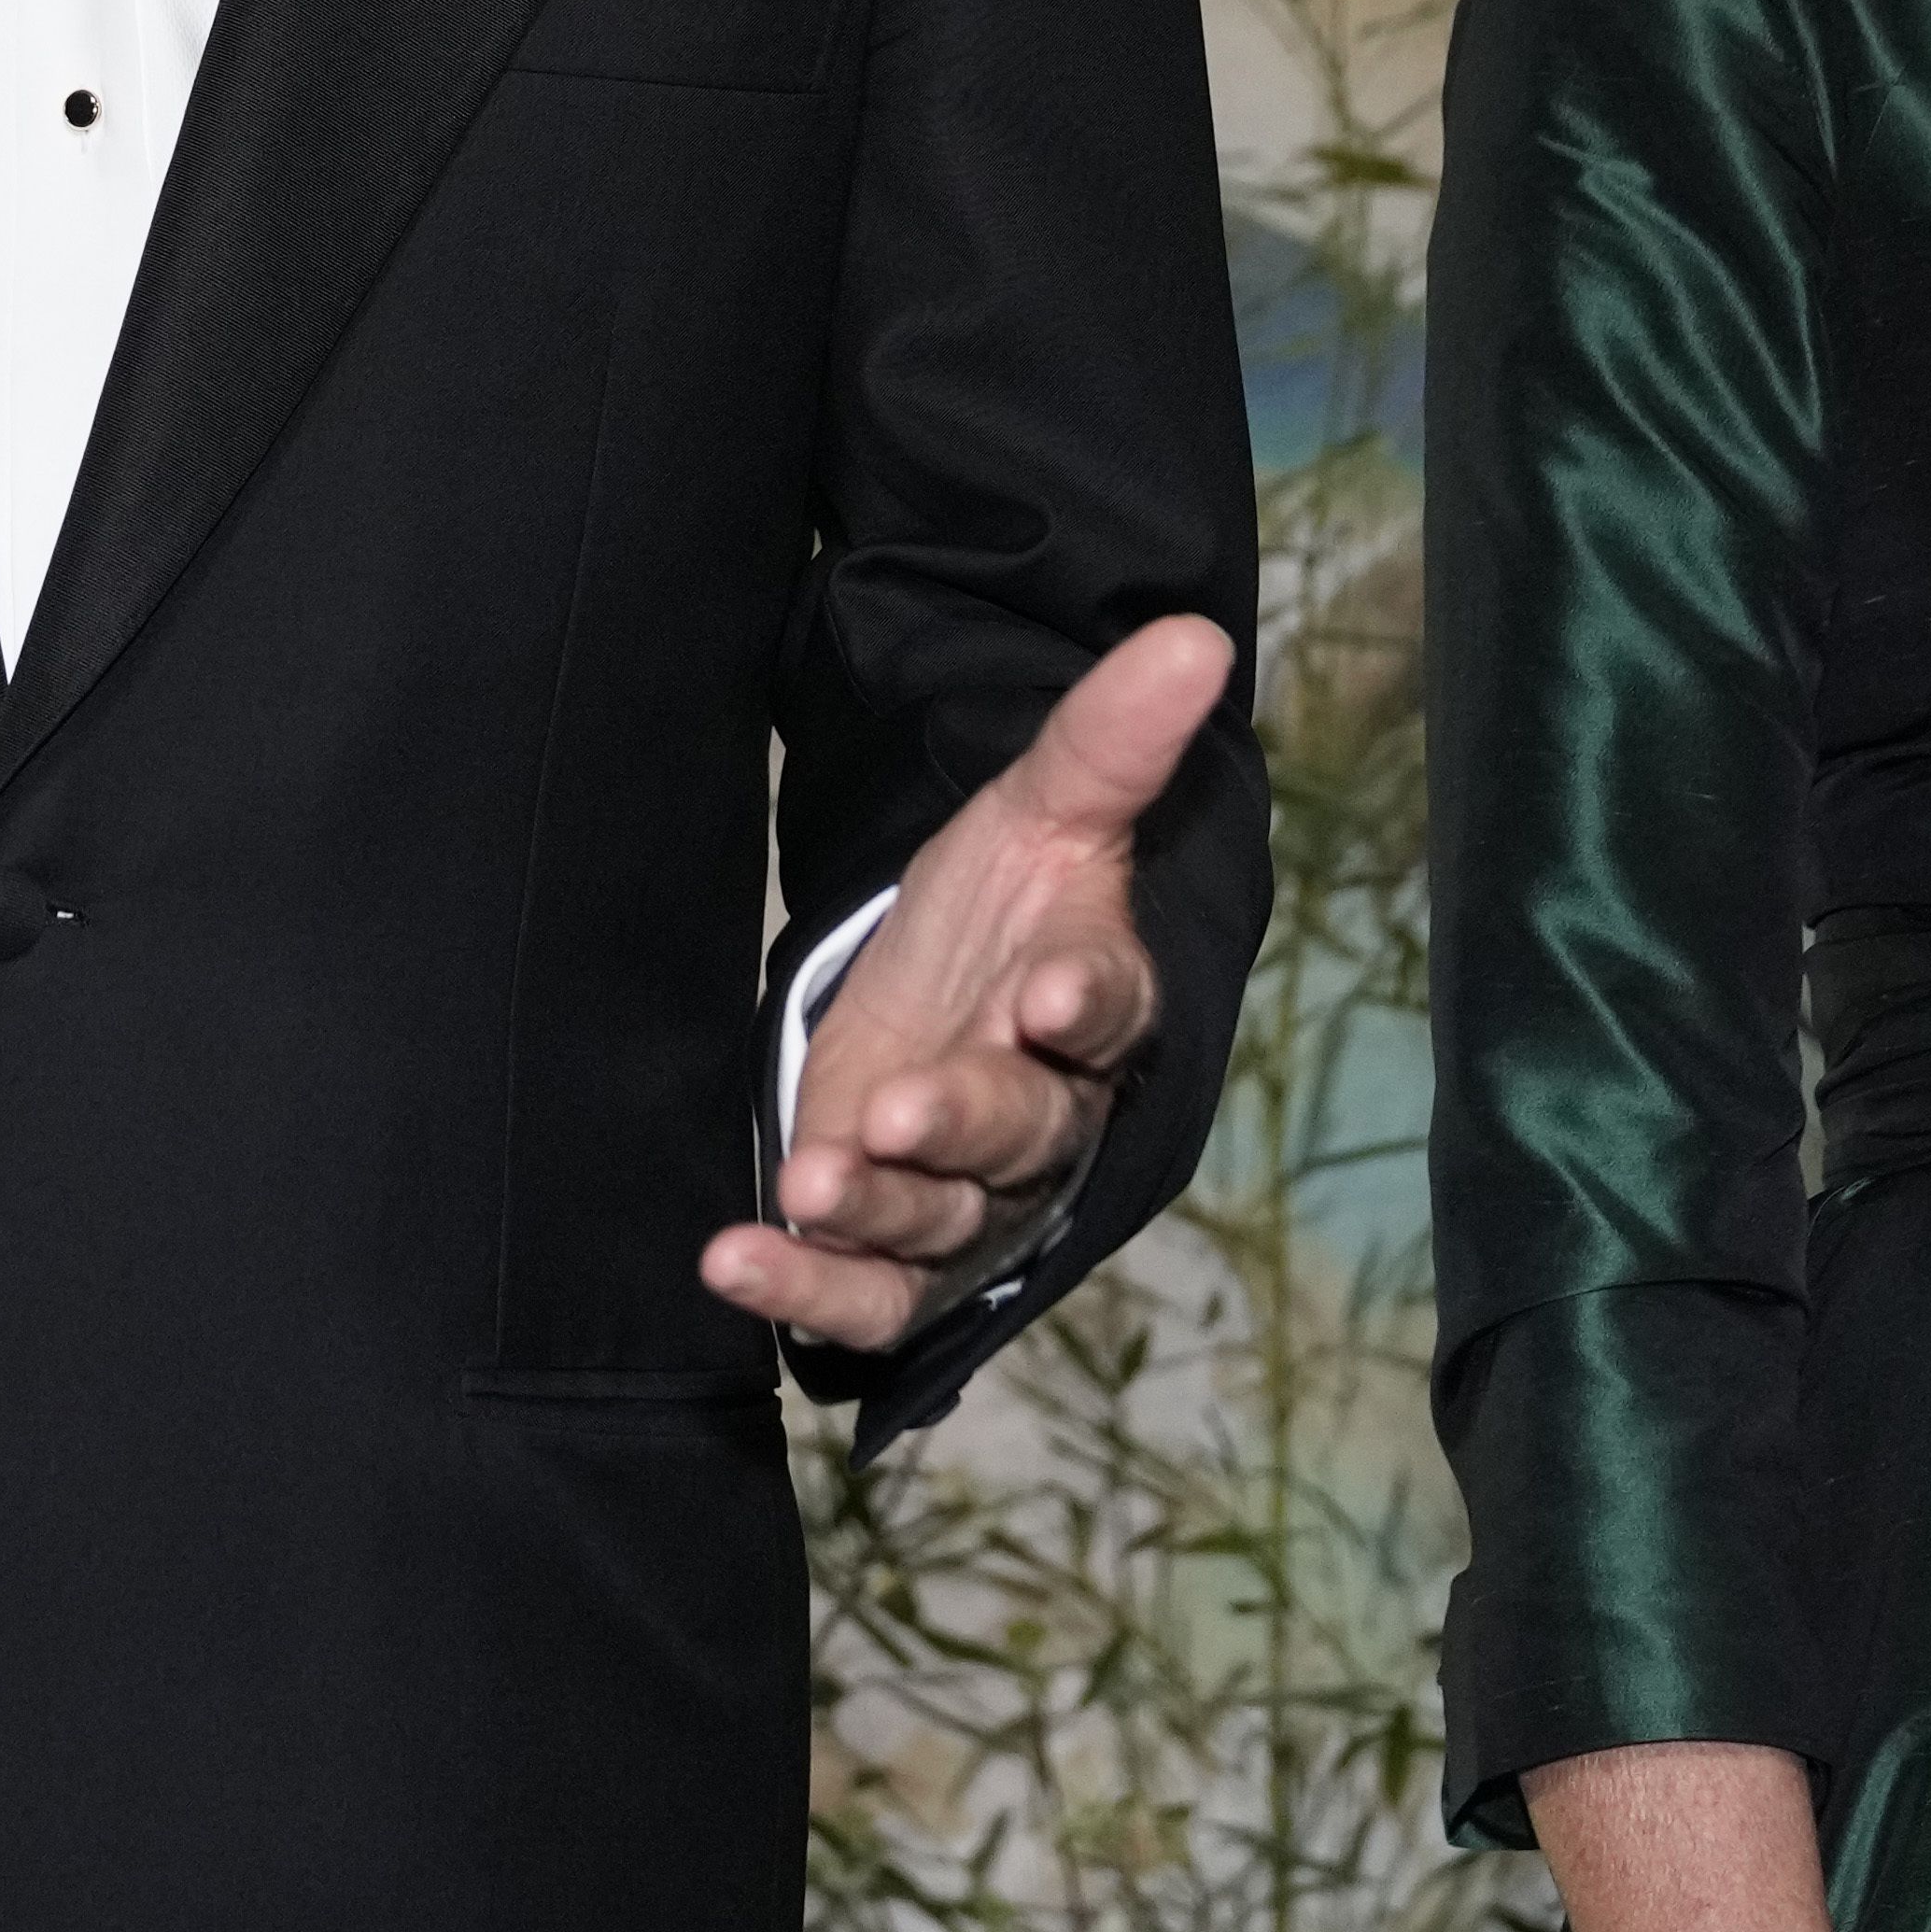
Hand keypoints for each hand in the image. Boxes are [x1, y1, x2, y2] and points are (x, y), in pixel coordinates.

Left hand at [702, 613, 1227, 1353]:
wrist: (931, 1001)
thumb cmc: (999, 914)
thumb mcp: (1037, 810)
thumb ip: (1110, 738)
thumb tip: (1196, 633)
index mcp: (1091, 1008)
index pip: (1109, 1011)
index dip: (1083, 1007)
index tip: (1048, 994)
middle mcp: (1045, 1120)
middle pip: (1021, 1133)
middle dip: (960, 1122)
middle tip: (898, 1106)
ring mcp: (971, 1199)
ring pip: (940, 1221)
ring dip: (875, 1208)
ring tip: (811, 1183)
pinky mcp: (897, 1258)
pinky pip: (866, 1298)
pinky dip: (803, 1292)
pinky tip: (734, 1261)